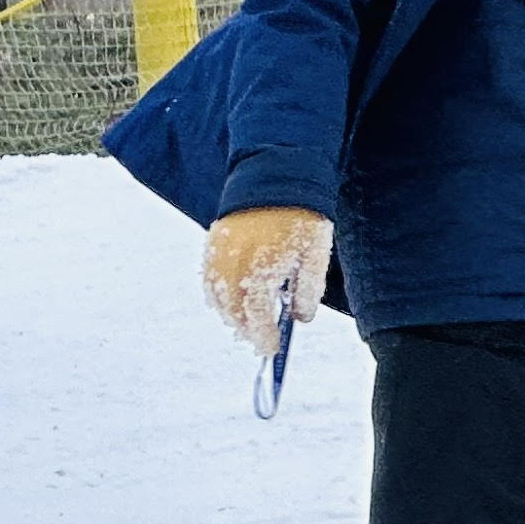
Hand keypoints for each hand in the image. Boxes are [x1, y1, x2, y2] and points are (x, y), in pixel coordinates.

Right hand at [202, 207, 331, 348]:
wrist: (277, 175)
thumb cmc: (301, 215)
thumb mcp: (315, 256)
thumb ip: (308, 291)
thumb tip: (300, 318)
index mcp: (260, 269)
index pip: (256, 316)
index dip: (263, 336)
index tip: (272, 348)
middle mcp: (234, 265)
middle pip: (233, 311)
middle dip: (246, 329)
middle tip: (260, 340)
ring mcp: (219, 253)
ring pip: (217, 297)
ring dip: (231, 314)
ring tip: (246, 323)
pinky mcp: (213, 241)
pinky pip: (208, 278)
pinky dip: (217, 295)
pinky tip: (230, 300)